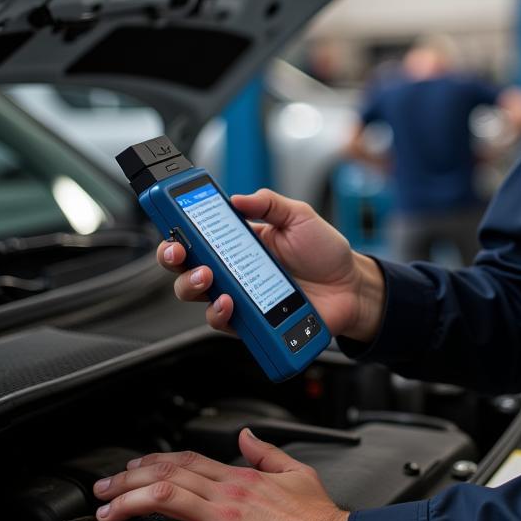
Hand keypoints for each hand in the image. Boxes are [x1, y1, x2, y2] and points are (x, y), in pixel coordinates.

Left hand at [94, 428, 355, 520]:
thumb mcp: (297, 472)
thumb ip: (267, 453)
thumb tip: (247, 435)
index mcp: (242, 477)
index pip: (188, 460)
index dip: (155, 461)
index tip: (134, 467)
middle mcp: (227, 493)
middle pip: (167, 475)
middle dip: (129, 480)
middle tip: (103, 489)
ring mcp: (222, 518)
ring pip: (163, 499)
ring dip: (127, 503)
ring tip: (104, 513)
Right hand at [156, 188, 384, 342]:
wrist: (351, 287)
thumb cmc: (325, 252)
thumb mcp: (300, 216)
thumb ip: (269, 203)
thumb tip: (237, 198)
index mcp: (241, 241)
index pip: (199, 234)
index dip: (177, 229)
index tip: (170, 223)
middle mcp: (235, 269)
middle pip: (187, 266)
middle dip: (173, 259)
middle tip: (182, 252)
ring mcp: (241, 296)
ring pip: (198, 297)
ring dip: (193, 286)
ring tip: (208, 278)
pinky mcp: (252, 321)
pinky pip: (224, 322)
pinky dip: (221, 314)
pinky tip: (230, 303)